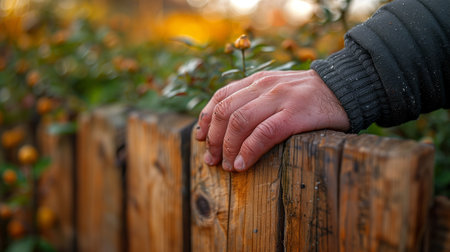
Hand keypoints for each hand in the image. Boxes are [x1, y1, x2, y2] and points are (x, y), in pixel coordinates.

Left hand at [195, 70, 348, 171]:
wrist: (346, 87)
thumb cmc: (308, 96)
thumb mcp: (278, 89)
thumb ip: (255, 99)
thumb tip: (229, 125)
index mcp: (258, 80)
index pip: (221, 96)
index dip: (205, 119)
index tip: (200, 138)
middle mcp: (264, 86)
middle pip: (225, 111)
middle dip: (213, 138)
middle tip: (211, 159)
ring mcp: (279, 98)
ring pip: (240, 121)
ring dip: (227, 147)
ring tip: (226, 166)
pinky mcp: (295, 114)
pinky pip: (263, 133)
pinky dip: (248, 151)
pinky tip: (242, 165)